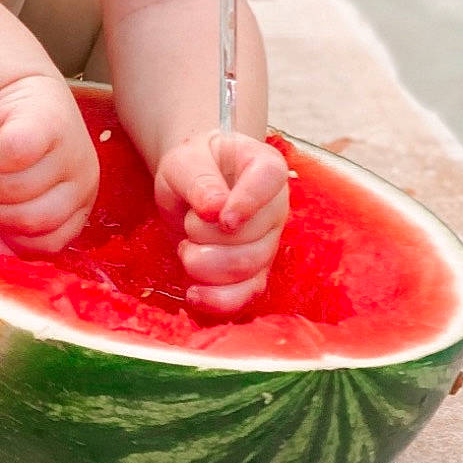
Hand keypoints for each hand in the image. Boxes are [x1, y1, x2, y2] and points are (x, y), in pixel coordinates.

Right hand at [0, 73, 99, 253]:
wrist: (19, 93)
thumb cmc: (20, 149)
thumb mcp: (24, 195)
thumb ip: (14, 229)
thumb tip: (0, 258)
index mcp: (80, 204)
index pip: (47, 246)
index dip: (15, 234)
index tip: (4, 208)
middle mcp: (83, 179)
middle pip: (30, 220)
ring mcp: (70, 150)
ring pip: (14, 190)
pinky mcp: (47, 123)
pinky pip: (11, 155)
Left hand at [155, 132, 289, 314]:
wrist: (190, 184)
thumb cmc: (193, 166)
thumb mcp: (186, 161)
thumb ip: (199, 180)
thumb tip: (213, 208)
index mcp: (266, 167)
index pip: (269, 180)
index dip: (246, 202)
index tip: (221, 217)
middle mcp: (276, 207)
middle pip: (254, 236)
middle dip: (206, 235)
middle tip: (189, 221)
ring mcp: (269, 243)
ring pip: (247, 269)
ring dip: (204, 263)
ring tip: (187, 246)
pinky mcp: (256, 273)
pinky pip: (246, 297)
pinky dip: (217, 300)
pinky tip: (194, 293)